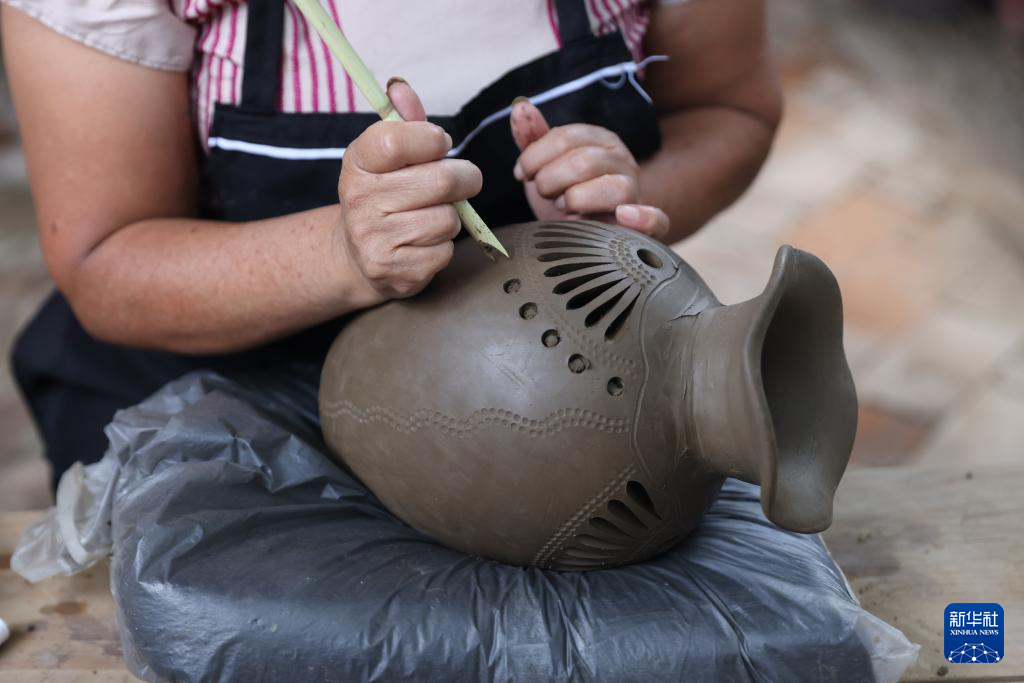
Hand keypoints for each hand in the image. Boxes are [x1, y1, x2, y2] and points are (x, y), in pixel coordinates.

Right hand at [337, 80, 481, 301]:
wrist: (357, 257)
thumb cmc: (382, 196)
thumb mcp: (384, 156)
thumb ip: (402, 122)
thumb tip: (401, 88)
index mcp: (357, 164)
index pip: (396, 139)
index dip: (431, 139)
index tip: (439, 144)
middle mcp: (359, 201)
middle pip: (441, 181)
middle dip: (464, 178)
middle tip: (461, 180)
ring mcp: (376, 239)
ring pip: (448, 219)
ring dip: (452, 216)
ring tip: (432, 214)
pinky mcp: (397, 272)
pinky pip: (446, 251)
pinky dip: (444, 246)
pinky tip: (424, 242)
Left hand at [510, 98, 668, 239]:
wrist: (584, 232)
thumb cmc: (567, 195)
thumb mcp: (546, 166)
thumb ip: (533, 139)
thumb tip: (520, 107)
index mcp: (599, 140)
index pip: (564, 138)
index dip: (534, 157)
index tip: (522, 174)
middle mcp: (622, 160)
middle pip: (582, 162)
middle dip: (550, 181)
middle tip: (545, 194)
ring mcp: (635, 192)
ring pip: (612, 188)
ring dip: (576, 200)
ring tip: (565, 208)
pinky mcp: (645, 224)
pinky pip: (655, 220)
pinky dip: (643, 218)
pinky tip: (623, 216)